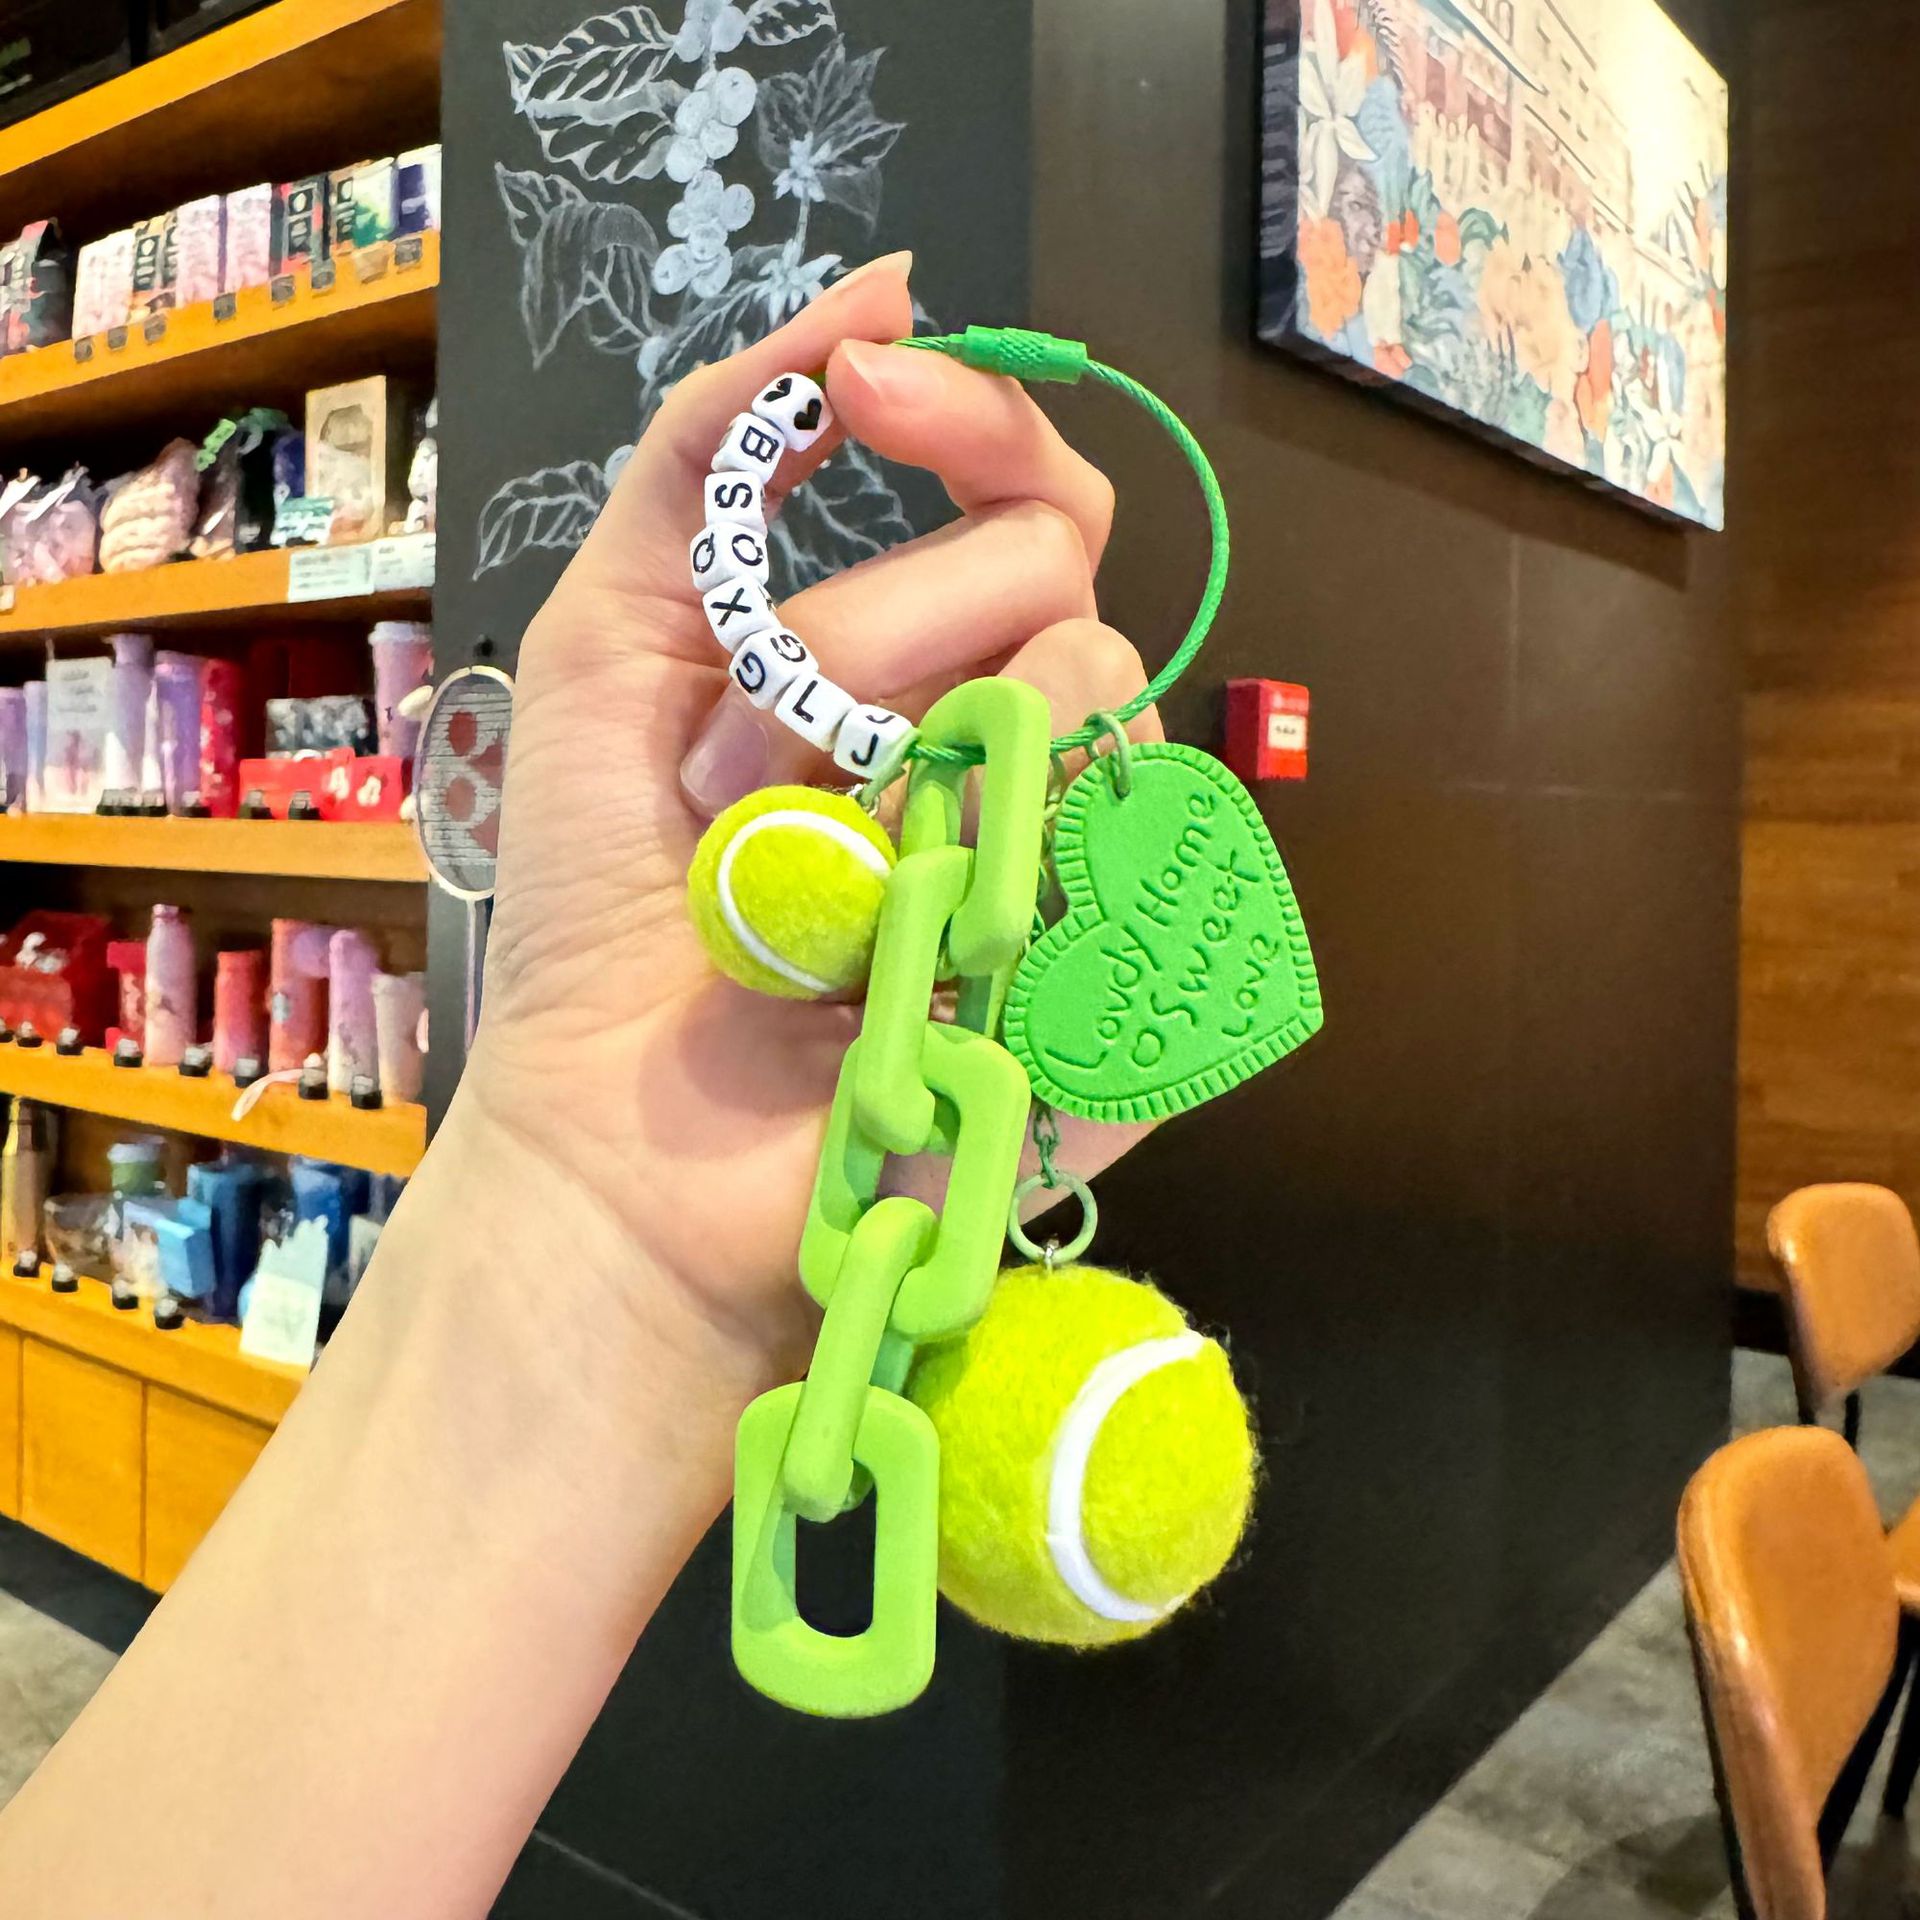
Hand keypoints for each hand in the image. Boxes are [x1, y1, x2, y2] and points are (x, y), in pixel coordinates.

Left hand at [450, 253, 1158, 1399]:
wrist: (622, 1153)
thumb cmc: (610, 912)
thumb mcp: (608, 644)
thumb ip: (711, 456)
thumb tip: (887, 289)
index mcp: (939, 668)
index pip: (1034, 494)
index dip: (974, 417)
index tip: (874, 391)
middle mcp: (1034, 750)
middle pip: (1061, 583)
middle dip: (867, 644)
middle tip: (748, 761)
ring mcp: (1092, 872)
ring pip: (1107, 708)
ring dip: (904, 778)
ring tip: (805, 890)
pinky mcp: (1127, 1004)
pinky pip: (1149, 896)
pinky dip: (1021, 907)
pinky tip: (918, 980)